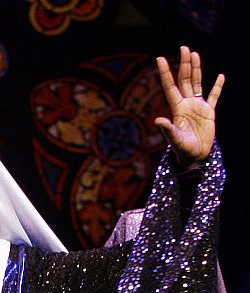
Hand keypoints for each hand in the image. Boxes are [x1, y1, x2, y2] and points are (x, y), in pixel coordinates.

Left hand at [155, 46, 224, 168]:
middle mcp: (186, 104)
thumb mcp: (175, 140)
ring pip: (196, 83)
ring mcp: (198, 107)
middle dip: (184, 63)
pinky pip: (214, 96)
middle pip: (184, 79)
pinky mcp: (209, 113)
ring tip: (195, 54)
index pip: (170, 86)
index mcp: (177, 108)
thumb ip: (168, 130)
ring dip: (196, 69)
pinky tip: (220, 76)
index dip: (165, 72)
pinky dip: (218, 87)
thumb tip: (158, 121)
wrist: (195, 158)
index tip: (159, 58)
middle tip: (184, 47)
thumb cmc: (183, 151)